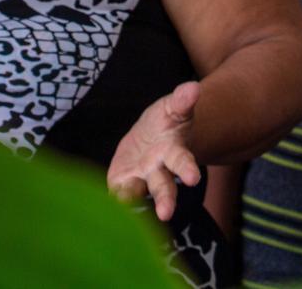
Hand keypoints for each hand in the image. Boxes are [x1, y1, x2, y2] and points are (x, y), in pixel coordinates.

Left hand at [107, 81, 202, 221]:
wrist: (150, 137)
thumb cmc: (166, 122)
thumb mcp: (173, 108)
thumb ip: (181, 101)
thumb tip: (193, 87)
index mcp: (174, 153)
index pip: (182, 162)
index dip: (188, 170)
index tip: (193, 178)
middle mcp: (160, 172)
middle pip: (163, 188)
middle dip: (165, 200)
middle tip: (165, 214)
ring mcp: (140, 179)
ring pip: (138, 193)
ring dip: (132, 201)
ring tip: (124, 204)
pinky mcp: (122, 183)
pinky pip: (117, 193)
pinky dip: (114, 198)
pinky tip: (108, 205)